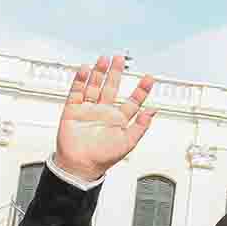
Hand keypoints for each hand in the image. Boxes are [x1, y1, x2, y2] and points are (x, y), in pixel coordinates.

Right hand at [53, 55, 156, 182]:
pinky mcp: (73, 110)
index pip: (132, 101)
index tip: (149, 79)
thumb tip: (153, 111)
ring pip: (94, 86)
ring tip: (104, 59)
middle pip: (111, 87)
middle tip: (120, 59)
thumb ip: (141, 126)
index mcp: (119, 119)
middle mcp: (104, 112)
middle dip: (116, 73)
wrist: (81, 166)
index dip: (141, 90)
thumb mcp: (128, 142)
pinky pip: (76, 92)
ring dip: (99, 73)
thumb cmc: (104, 157)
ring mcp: (89, 109)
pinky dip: (80, 81)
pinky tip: (85, 70)